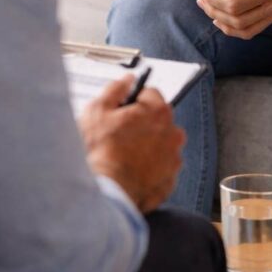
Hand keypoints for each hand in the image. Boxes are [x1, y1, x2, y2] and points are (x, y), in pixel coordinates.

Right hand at [79, 75, 185, 212]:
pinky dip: (149, 169)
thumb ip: (115, 89)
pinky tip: (130, 172)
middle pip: (159, 120)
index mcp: (159, 111)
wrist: (107, 192)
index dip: (133, 100)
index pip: (151, 94)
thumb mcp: (98, 110)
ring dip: (147, 147)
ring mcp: (174, 159)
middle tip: (119, 135)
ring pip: (161, 145)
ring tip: (123, 157)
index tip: (122, 110)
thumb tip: (127, 80)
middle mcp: (173, 133)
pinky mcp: (170, 180)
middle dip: (142, 124)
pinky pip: (160, 168)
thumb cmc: (101, 151)